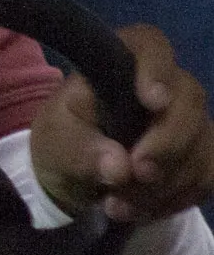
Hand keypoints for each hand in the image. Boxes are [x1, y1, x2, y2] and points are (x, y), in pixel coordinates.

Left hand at [30, 22, 213, 222]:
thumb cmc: (63, 139)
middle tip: (136, 173)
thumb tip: (119, 166)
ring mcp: (189, 119)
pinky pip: (207, 176)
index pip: (149, 44)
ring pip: (202, 145)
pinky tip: (141, 210)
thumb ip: (81, 150)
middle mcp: (165, 84)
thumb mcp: (55, 143)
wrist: (76, 173)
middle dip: (167, 144)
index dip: (157, 68)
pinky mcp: (202, 154)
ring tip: (117, 205)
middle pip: (188, 101)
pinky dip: (174, 199)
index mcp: (121, 62)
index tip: (153, 101)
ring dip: (163, 183)